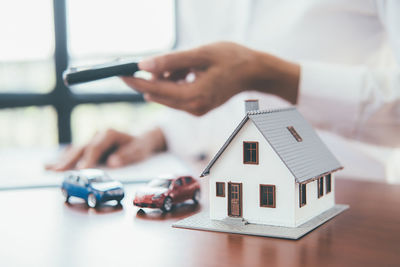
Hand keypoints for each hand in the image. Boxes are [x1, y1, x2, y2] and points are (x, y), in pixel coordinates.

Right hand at [45, 128, 165, 170]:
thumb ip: (126, 156)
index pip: (96, 147)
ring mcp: (93, 138)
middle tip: (57, 171)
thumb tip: (112, 162)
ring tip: (48, 168)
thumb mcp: (139, 151)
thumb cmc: (140, 146)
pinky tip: (51, 163)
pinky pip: (75, 151)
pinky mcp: (90, 144)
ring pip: (76, 149)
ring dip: (63, 159)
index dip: (88, 159)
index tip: (81, 169)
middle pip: (81, 148)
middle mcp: (98, 134)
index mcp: (110, 133)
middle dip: (69, 160)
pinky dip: (64, 157)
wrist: (142, 138)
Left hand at [122, 41, 299, 115]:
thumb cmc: (231, 59)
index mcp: (195, 96)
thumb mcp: (200, 54)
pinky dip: (174, 83)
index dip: (135, 81)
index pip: (155, 90)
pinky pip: (177, 96)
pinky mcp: (198, 108)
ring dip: (165, 79)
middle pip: (158, 95)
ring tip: (184, 65)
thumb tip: (143, 65)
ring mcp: (196, 110)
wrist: (254, 72)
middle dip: (150, 78)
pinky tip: (186, 72)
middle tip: (145, 62)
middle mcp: (194, 108)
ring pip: (167, 95)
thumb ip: (171, 61)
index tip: (119, 72)